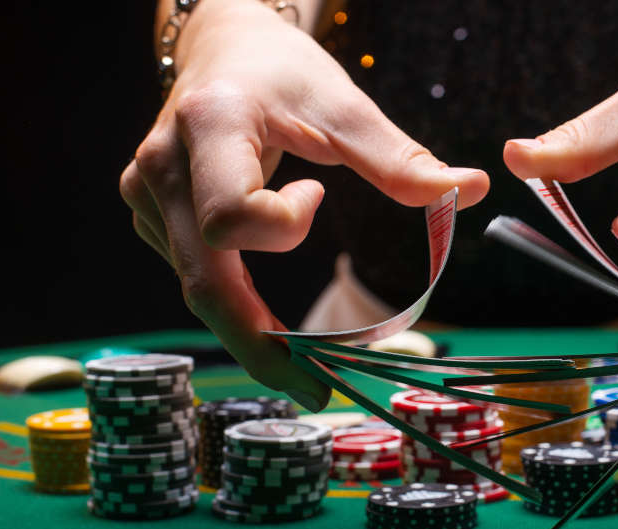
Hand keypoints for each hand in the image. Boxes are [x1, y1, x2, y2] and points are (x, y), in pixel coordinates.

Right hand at [119, 0, 488, 407]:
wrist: (221, 48)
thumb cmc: (283, 72)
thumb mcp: (342, 104)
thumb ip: (398, 158)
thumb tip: (470, 191)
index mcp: (207, 127)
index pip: (229, 216)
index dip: (282, 226)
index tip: (317, 193)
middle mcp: (161, 169)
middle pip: (204, 279)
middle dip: (259, 344)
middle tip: (315, 392)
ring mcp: (147, 197)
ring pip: (197, 285)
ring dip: (250, 332)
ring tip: (305, 373)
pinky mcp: (151, 217)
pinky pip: (195, 273)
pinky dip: (236, 305)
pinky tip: (268, 323)